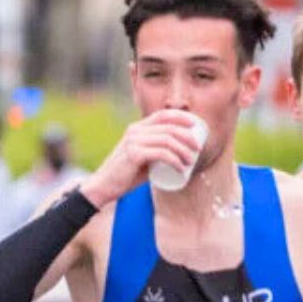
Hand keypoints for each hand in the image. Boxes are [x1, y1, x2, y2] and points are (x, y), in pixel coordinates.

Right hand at [79, 111, 204, 206]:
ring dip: (184, 150)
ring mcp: (133, 141)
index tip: (197, 126)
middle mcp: (135, 131)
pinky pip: (161, 154)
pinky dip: (175, 160)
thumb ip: (155, 152)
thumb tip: (178, 154)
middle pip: (169, 127)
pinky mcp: (133, 154)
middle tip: (198, 148)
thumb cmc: (126, 175)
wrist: (103, 186)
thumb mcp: (141, 157)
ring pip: (167, 140)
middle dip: (188, 136)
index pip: (163, 115)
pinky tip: (181, 168)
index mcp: (137, 128)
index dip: (182, 117)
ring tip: (191, 161)